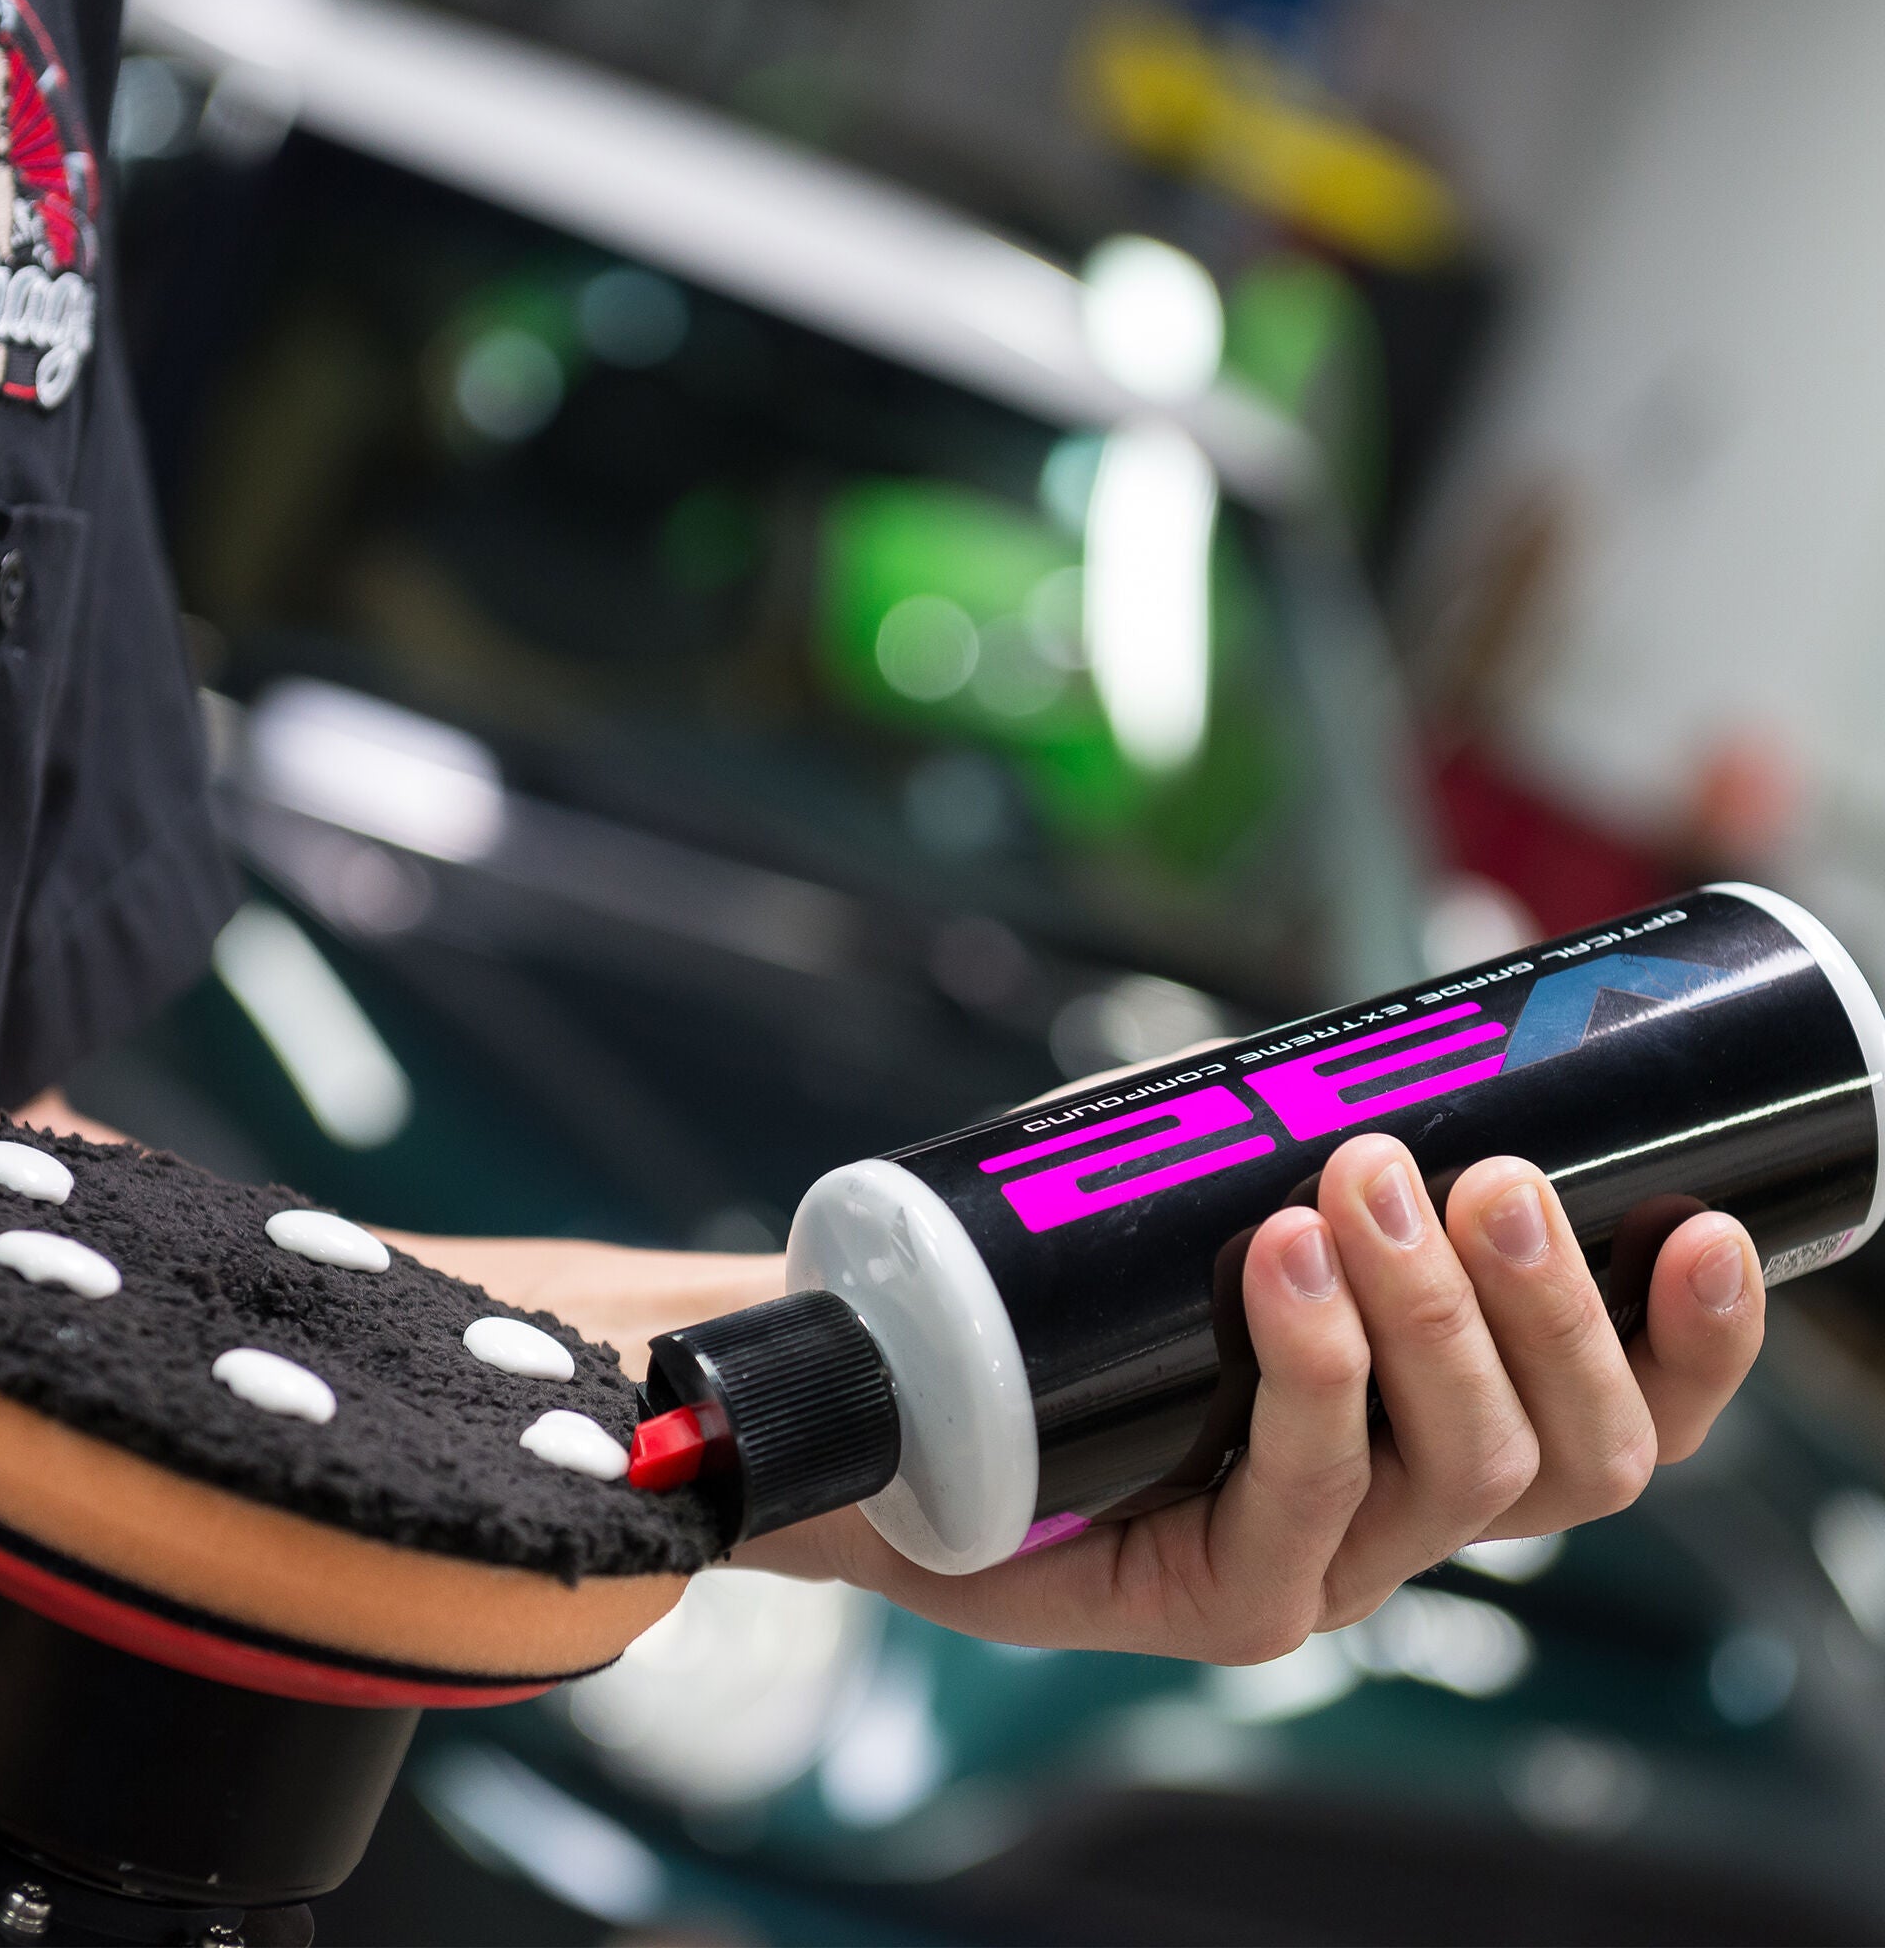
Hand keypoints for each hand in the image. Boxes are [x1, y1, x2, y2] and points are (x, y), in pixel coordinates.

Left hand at [738, 1134, 1763, 1662]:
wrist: (908, 1376)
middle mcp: (1408, 1506)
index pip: (1621, 1410)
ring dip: (1431, 1323)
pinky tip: (1287, 1272)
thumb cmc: (1077, 1267)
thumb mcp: (1210, 1172)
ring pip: (1458, 1480)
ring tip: (1365, 1189)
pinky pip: (1301, 1511)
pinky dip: (1311, 1381)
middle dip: (1550, 1310)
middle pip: (1569, 1457)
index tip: (1706, 1222)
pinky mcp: (1219, 1604)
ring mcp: (1323, 1564)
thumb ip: (1301, 1113)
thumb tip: (1407, 1010)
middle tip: (1486, 1179)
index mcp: (1444, 1419)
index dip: (1692, 1342)